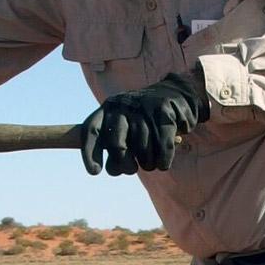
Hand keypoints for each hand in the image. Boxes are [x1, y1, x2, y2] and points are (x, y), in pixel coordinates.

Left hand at [80, 73, 206, 176]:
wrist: (174, 93)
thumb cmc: (143, 119)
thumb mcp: (123, 125)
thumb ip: (111, 145)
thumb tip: (108, 169)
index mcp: (108, 109)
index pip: (91, 130)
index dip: (90, 153)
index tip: (95, 172)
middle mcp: (123, 106)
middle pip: (116, 144)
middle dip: (122, 163)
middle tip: (130, 170)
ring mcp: (144, 108)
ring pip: (142, 147)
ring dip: (147, 163)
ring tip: (149, 163)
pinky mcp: (165, 112)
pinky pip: (162, 145)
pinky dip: (163, 160)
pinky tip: (163, 164)